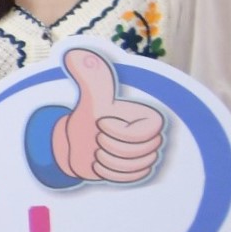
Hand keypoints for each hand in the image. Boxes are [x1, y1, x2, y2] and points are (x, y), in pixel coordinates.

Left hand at [50, 47, 165, 182]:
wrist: (78, 142)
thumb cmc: (88, 117)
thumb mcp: (90, 98)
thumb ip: (90, 77)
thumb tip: (75, 52)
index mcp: (151, 117)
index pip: (145, 134)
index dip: (120, 132)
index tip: (102, 124)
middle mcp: (155, 136)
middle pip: (139, 153)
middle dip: (110, 147)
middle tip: (98, 138)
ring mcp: (148, 156)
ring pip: (133, 168)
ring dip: (107, 161)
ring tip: (98, 149)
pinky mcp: (138, 173)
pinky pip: (128, 179)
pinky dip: (107, 173)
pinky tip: (99, 162)